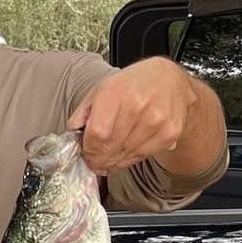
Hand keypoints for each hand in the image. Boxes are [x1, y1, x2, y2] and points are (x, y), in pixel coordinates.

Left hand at [68, 57, 198, 174]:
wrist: (169, 80)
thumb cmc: (130, 85)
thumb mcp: (99, 91)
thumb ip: (81, 115)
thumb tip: (71, 139)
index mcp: (115, 93)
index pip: (97, 134)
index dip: (88, 150)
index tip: (85, 154)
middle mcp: (138, 105)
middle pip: (111, 148)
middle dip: (98, 159)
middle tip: (94, 161)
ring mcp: (157, 120)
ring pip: (126, 155)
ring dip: (113, 162)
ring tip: (108, 157)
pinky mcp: (170, 133)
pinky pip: (142, 156)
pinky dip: (130, 159)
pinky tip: (125, 152)